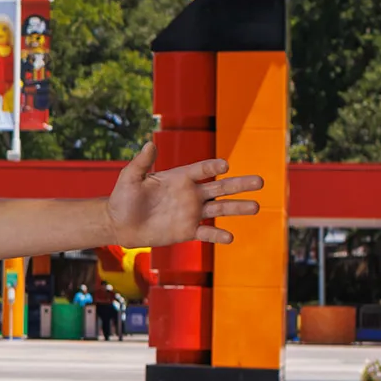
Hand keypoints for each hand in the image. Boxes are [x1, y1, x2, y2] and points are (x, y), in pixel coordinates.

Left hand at [108, 141, 264, 248]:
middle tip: (260, 181)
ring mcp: (191, 213)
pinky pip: (206, 233)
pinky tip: (230, 237)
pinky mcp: (188, 231)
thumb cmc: (123, 197)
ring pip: (220, 209)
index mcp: (179, 177)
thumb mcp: (130, 178)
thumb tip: (148, 143)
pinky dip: (218, 236)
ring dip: (238, 207)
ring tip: (256, 206)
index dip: (213, 166)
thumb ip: (141, 163)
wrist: (120, 224)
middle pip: (220, 187)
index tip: (225, 165)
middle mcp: (190, 194)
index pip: (201, 169)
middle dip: (240, 184)